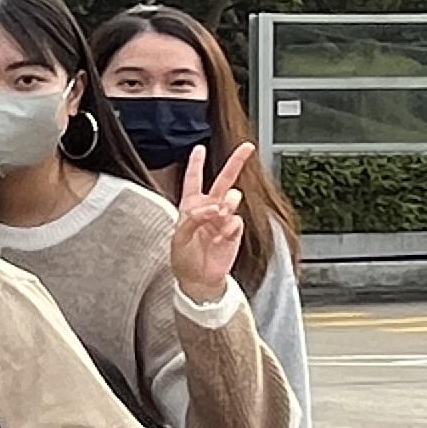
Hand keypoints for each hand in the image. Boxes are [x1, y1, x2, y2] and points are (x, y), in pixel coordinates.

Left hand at [168, 146, 250, 298]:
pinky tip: (222, 237)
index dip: (197, 164)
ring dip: (228, 204)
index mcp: (190, 206)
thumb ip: (194, 218)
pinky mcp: (234, 231)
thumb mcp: (179, 237)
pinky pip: (237, 221)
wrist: (199, 279)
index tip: (199, 148)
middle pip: (223, 180)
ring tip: (220, 214)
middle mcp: (209, 208)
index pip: (194, 180)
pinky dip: (230, 228)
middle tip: (247, 149)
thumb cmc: (184, 258)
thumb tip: (214, 207)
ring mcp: (223, 219)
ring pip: (232, 199)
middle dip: (235, 163)